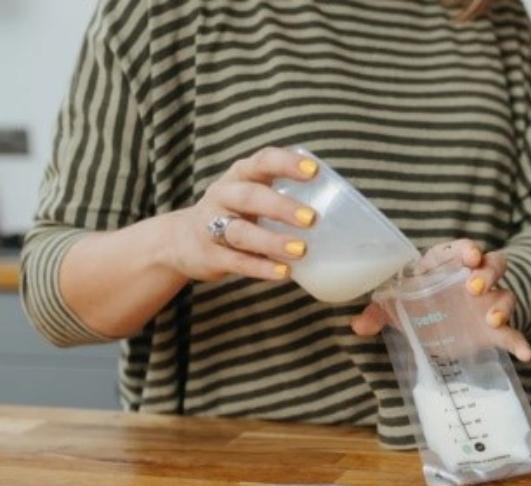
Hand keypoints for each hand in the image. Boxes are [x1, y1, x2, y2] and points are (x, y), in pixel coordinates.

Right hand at [163, 147, 319, 281]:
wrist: (182, 241)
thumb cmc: (236, 214)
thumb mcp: (254, 196)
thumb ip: (285, 195)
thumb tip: (342, 208)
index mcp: (240, 175)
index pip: (263, 161)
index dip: (287, 164)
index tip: (314, 171)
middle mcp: (223, 196)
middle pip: (250, 197)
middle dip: (281, 207)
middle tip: (312, 219)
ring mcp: (212, 226)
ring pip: (241, 232)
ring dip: (272, 241)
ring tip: (301, 250)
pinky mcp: (210, 255)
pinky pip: (236, 261)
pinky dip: (260, 267)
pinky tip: (284, 272)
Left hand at [350, 239, 530, 361]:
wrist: (437, 323)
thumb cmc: (415, 303)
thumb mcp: (395, 305)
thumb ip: (378, 311)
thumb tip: (358, 325)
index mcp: (446, 265)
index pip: (460, 249)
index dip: (467, 249)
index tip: (470, 256)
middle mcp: (472, 280)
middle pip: (493, 264)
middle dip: (488, 273)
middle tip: (474, 288)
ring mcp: (487, 304)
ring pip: (505, 294)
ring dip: (502, 305)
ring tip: (492, 319)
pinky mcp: (493, 330)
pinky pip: (512, 332)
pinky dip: (520, 341)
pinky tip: (526, 353)